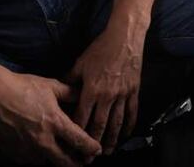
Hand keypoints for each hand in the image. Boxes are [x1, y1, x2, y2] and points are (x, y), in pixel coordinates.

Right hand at [0, 71, 100, 165]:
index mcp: (55, 122)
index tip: (97, 150)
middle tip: (83, 161)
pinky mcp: (14, 153)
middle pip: (66, 162)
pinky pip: (30, 160)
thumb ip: (70, 93)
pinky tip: (39, 148)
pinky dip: (38, 156)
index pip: (79, 141)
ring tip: (60, 154)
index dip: (91, 148)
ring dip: (56, 160)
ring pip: (47, 163)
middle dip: (77, 163)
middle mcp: (43, 140)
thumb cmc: (22, 87)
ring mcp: (27, 149)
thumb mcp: (50, 86)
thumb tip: (84, 95)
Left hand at [68, 26, 144, 153]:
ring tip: (108, 151)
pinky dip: (129, 125)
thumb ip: (70, 80)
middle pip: (100, 125)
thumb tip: (60, 91)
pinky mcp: (134, 91)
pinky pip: (132, 112)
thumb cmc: (101, 48)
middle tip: (90, 157)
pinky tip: (126, 134)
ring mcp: (122, 95)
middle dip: (94, 143)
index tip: (73, 146)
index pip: (82, 117)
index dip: (77, 133)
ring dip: (112, 139)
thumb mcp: (80, 63)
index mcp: (91, 89)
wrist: (125, 38)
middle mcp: (107, 96)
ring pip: (116, 122)